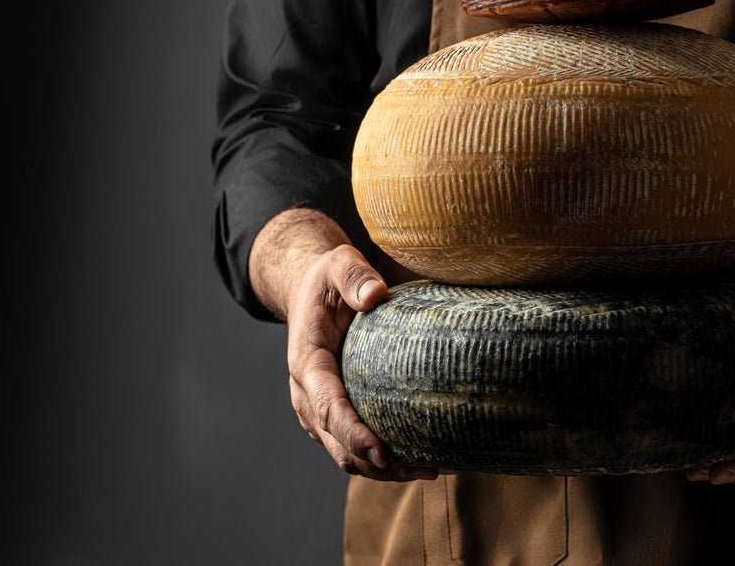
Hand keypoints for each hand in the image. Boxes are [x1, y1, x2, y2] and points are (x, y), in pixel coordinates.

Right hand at [250, 208, 437, 481]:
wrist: (310, 292)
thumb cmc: (328, 279)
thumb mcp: (338, 263)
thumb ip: (354, 275)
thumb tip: (376, 294)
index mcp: (306, 361)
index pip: (326, 405)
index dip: (352, 433)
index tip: (382, 452)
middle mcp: (306, 393)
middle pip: (337, 442)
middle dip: (375, 463)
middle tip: (423, 468)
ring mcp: (316, 408)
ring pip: (343, 453)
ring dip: (380, 470)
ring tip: (427, 469)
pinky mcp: (332, 413)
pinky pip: (350, 446)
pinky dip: (379, 460)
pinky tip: (416, 457)